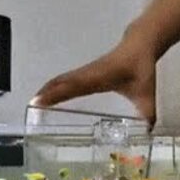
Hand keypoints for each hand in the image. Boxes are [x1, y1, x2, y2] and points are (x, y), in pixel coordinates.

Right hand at [33, 38, 157, 127]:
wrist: (140, 46)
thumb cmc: (141, 68)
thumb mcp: (146, 94)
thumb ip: (147, 114)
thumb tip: (147, 134)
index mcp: (99, 78)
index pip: (74, 86)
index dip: (57, 94)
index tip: (41, 101)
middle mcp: (89, 74)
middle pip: (62, 83)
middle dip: (46, 93)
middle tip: (31, 107)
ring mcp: (86, 72)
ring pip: (62, 80)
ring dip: (48, 89)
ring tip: (35, 102)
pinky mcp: (87, 72)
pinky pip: (67, 79)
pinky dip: (56, 86)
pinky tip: (50, 94)